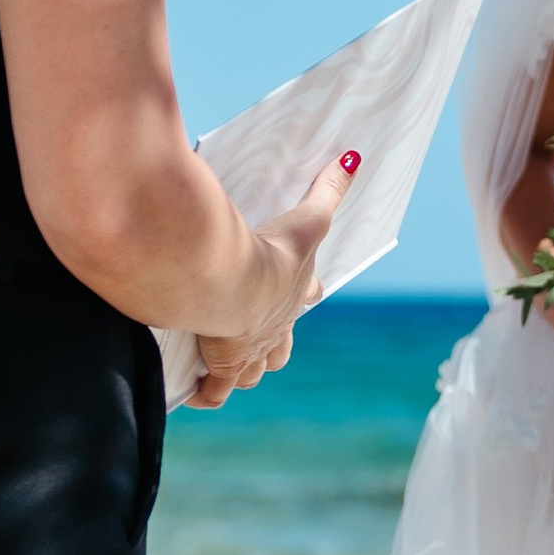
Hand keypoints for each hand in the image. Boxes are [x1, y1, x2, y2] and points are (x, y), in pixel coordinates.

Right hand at [192, 152, 357, 409]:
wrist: (231, 280)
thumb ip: (328, 188)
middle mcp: (275, 328)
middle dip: (276, 343)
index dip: (306, 293)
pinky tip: (199, 395)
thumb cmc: (269, 251)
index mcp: (291, 293)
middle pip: (282, 345)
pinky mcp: (224, 365)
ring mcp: (250, 351)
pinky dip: (209, 394)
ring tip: (231, 369)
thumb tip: (354, 159)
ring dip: (245, 370)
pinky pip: (217, 390)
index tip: (308, 292)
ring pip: (253, 371)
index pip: (305, 294)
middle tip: (263, 339)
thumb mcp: (306, 218)